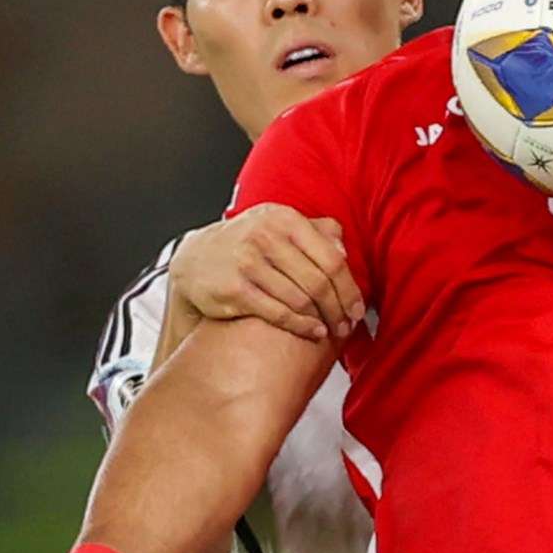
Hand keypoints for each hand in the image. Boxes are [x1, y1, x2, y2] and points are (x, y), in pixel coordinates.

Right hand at [168, 204, 362, 342]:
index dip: (350, 287)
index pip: (331, 258)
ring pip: (301, 299)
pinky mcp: (235, 290)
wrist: (193, 261)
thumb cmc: (245, 244)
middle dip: (339, 308)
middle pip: (318, 281)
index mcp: (284, 220)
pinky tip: (314, 332)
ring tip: (333, 330)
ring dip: (323, 320)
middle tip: (348, 324)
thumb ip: (316, 231)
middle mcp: (265, 237)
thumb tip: (344, 249)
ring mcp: (248, 264)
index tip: (358, 306)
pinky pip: (279, 313)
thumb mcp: (278, 225)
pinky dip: (302, 326)